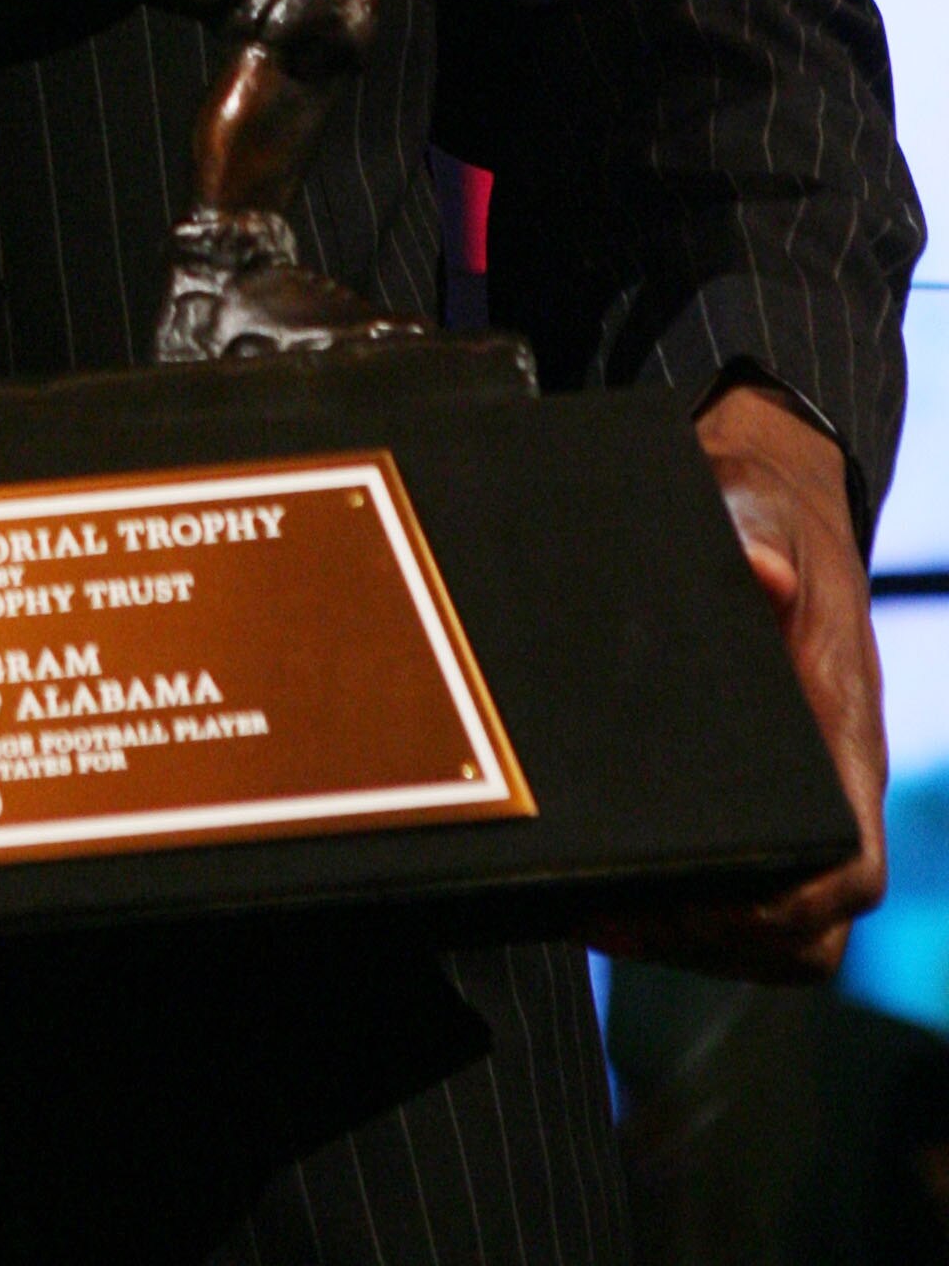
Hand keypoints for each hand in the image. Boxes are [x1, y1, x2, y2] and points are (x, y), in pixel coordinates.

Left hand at [600, 383, 886, 981]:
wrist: (766, 507)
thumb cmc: (769, 516)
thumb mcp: (758, 504)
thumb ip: (757, 531)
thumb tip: (759, 571)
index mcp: (843, 738)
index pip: (850, 868)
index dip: (791, 907)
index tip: (705, 898)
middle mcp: (827, 789)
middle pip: (804, 931)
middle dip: (718, 941)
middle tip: (616, 915)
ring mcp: (787, 806)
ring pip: (765, 933)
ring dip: (687, 940)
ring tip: (594, 915)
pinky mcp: (744, 806)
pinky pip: (727, 899)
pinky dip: (670, 916)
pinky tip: (594, 896)